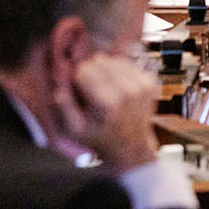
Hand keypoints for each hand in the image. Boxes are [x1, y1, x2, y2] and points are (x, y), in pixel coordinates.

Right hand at [53, 53, 159, 174]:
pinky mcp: (148, 83)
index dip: (77, 78)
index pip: (84, 69)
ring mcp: (140, 86)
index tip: (80, 92)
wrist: (130, 149)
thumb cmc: (100, 139)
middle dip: (91, 72)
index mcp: (107, 103)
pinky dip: (119, 72)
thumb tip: (59, 77)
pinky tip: (116, 88)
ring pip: (112, 59)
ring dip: (105, 70)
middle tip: (92, 91)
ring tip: (104, 90)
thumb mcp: (74, 130)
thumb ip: (63, 103)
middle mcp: (126, 91)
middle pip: (98, 61)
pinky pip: (126, 64)